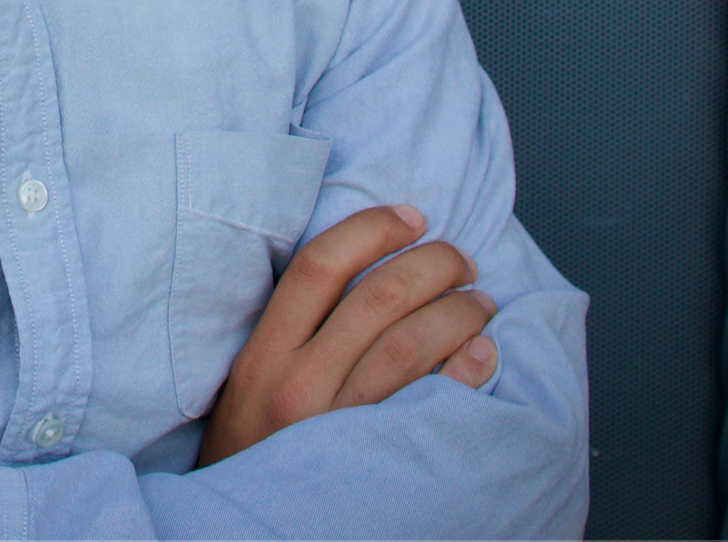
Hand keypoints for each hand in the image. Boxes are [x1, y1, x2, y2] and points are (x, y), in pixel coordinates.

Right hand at [197, 204, 497, 466]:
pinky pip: (432, 403)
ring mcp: (339, 426)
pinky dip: (466, 370)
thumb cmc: (253, 450)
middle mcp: (299, 384)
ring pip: (411, 345)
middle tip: (459, 258)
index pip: (320, 265)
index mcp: (264, 354)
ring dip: (457, 311)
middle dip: (431, 264)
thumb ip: (291, 331)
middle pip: (378, 297)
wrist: (244, 529)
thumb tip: (363, 273)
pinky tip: (483, 353)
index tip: (408, 217)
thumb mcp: (250, 380)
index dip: (372, 228)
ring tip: (479, 302)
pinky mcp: (376, 465)